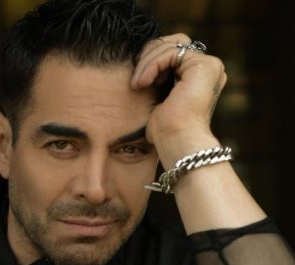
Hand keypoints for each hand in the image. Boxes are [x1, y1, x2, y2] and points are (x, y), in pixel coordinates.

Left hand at [131, 34, 226, 169]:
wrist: (176, 142)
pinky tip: (144, 83)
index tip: (138, 82)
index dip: (151, 59)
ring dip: (147, 62)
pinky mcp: (204, 66)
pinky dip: (153, 65)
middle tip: (136, 80)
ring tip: (138, 85)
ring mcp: (209, 66)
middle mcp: (207, 68)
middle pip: (172, 42)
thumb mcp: (158, 98)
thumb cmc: (165, 130)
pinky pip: (171, 52)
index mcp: (198, 76)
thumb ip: (157, 77)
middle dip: (148, 56)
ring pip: (170, 45)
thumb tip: (139, 66)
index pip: (172, 50)